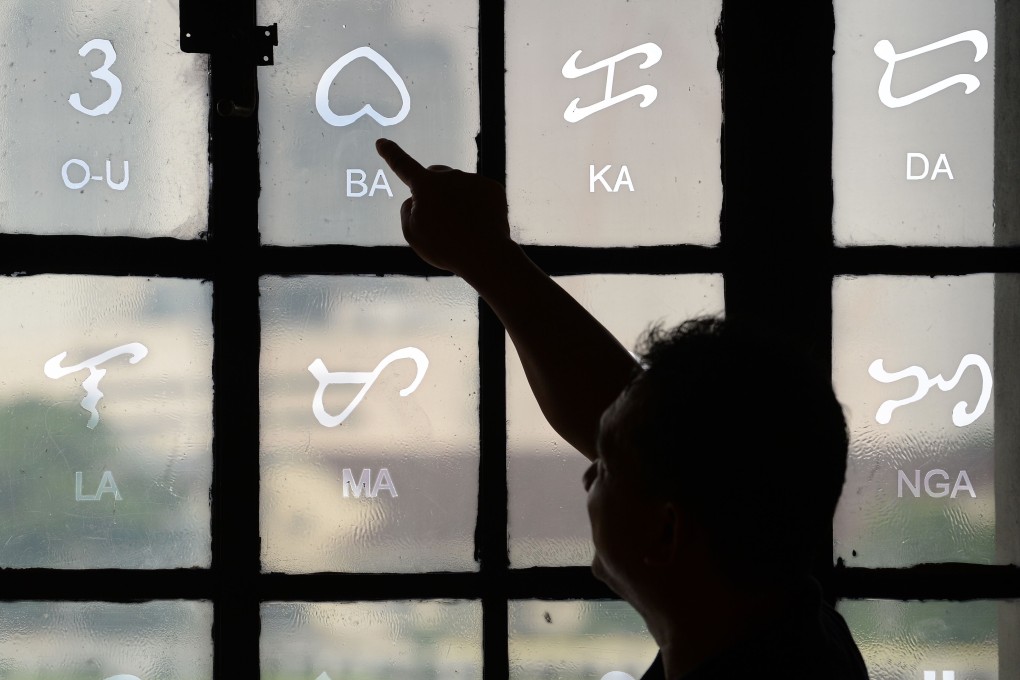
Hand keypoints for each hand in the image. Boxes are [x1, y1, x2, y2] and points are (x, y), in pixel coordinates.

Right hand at [375, 138, 513, 278]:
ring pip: (459, 187)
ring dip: (457, 201)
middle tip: (439, 218)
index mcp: (425, 186)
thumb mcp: (413, 233)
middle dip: (434, 190)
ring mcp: (473, 180)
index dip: (391, 154)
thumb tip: (414, 200)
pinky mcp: (493, 188)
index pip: (403, 166)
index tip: (382, 142)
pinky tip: (478, 224)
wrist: (486, 254)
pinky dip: (477, 206)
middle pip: (435, 177)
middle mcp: (449, 175)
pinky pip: (479, 193)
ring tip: (462, 228)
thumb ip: (407, 211)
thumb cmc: (444, 247)